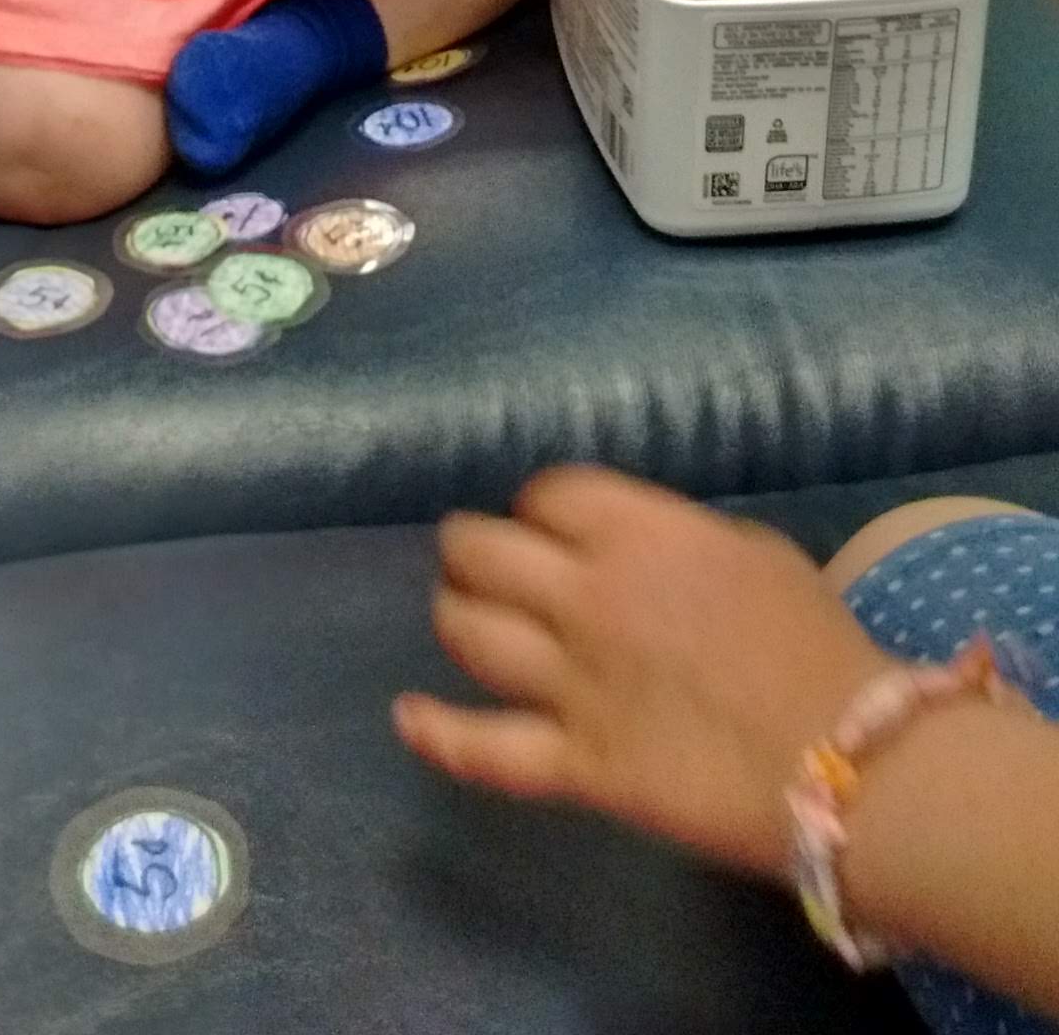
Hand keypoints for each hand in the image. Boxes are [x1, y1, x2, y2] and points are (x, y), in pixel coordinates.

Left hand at [395, 469, 891, 882]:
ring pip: (469, 633)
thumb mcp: (755, 552)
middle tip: (479, 564)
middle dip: (471, 551)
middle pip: (483, 552)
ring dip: (454, 615)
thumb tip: (638, 553)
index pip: (547, 495)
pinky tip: (407, 714)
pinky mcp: (576, 764)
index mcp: (637, 533)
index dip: (537, 509)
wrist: (851, 760)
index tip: (545, 527)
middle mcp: (587, 595)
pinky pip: (485, 748)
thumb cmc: (817, 646)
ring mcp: (572, 682)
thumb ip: (679, 542)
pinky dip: (437, 731)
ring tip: (459, 613)